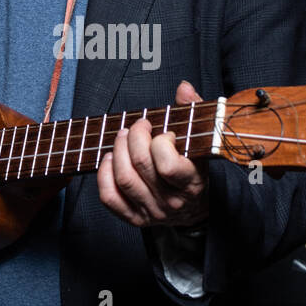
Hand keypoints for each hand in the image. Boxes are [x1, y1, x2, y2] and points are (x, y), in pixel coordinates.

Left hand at [96, 80, 208, 228]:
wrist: (195, 208)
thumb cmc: (195, 168)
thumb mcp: (201, 141)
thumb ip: (194, 111)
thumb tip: (183, 87)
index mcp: (191, 183)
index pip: (167, 165)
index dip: (161, 143)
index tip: (165, 134)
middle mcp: (171, 201)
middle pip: (140, 165)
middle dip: (135, 138)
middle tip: (138, 127)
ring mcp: (151, 212)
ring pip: (124, 179)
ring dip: (118, 151)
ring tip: (123, 137)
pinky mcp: (134, 218)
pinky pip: (110, 198)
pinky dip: (104, 175)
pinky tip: (111, 159)